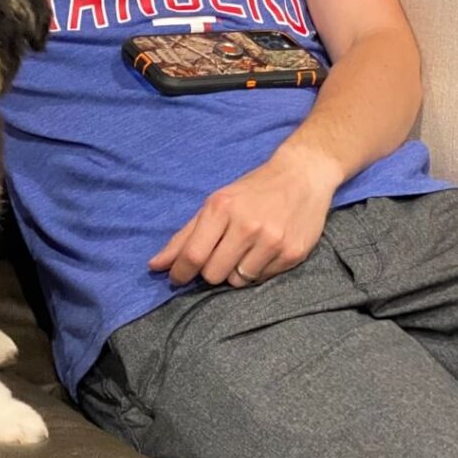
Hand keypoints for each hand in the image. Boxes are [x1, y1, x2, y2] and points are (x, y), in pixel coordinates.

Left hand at [148, 145, 340, 287]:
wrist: (302, 176)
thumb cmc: (252, 191)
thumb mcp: (215, 203)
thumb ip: (184, 236)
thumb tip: (155, 265)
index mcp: (221, 208)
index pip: (193, 255)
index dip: (180, 272)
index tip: (176, 278)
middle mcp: (246, 225)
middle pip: (213, 274)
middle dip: (210, 270)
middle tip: (219, 254)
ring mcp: (271, 241)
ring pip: (237, 281)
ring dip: (234, 271)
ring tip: (244, 249)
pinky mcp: (292, 254)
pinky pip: (262, 279)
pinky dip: (257, 270)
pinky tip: (263, 250)